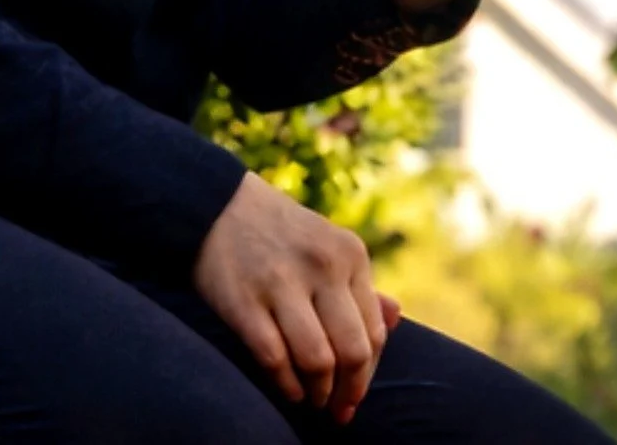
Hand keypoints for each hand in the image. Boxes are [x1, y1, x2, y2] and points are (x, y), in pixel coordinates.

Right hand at [194, 171, 389, 422]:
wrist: (221, 207)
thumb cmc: (284, 237)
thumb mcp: (331, 248)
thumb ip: (362, 287)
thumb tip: (396, 320)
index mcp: (351, 254)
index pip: (375, 331)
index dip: (368, 373)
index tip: (356, 396)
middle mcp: (324, 266)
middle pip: (353, 350)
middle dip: (349, 390)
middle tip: (338, 409)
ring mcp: (283, 283)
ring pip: (317, 360)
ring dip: (318, 392)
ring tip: (313, 399)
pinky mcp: (245, 301)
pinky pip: (274, 358)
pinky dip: (285, 384)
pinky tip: (289, 390)